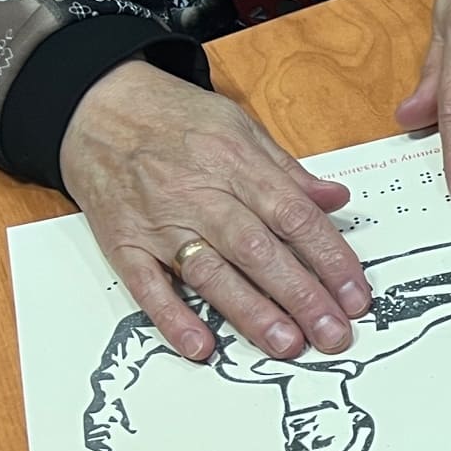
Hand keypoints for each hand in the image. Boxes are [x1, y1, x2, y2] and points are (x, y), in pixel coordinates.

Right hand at [61, 61, 369, 362]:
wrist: (94, 105)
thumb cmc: (173, 117)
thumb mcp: (237, 126)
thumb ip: (288, 171)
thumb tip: (336, 201)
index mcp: (236, 163)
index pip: (294, 217)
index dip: (330, 259)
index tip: (356, 296)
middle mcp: (200, 194)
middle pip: (258, 250)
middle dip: (301, 296)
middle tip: (333, 334)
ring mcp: (159, 221)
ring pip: (210, 272)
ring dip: (250, 312)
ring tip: (286, 345)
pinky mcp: (123, 242)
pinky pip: (146, 285)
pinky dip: (171, 316)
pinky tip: (200, 345)